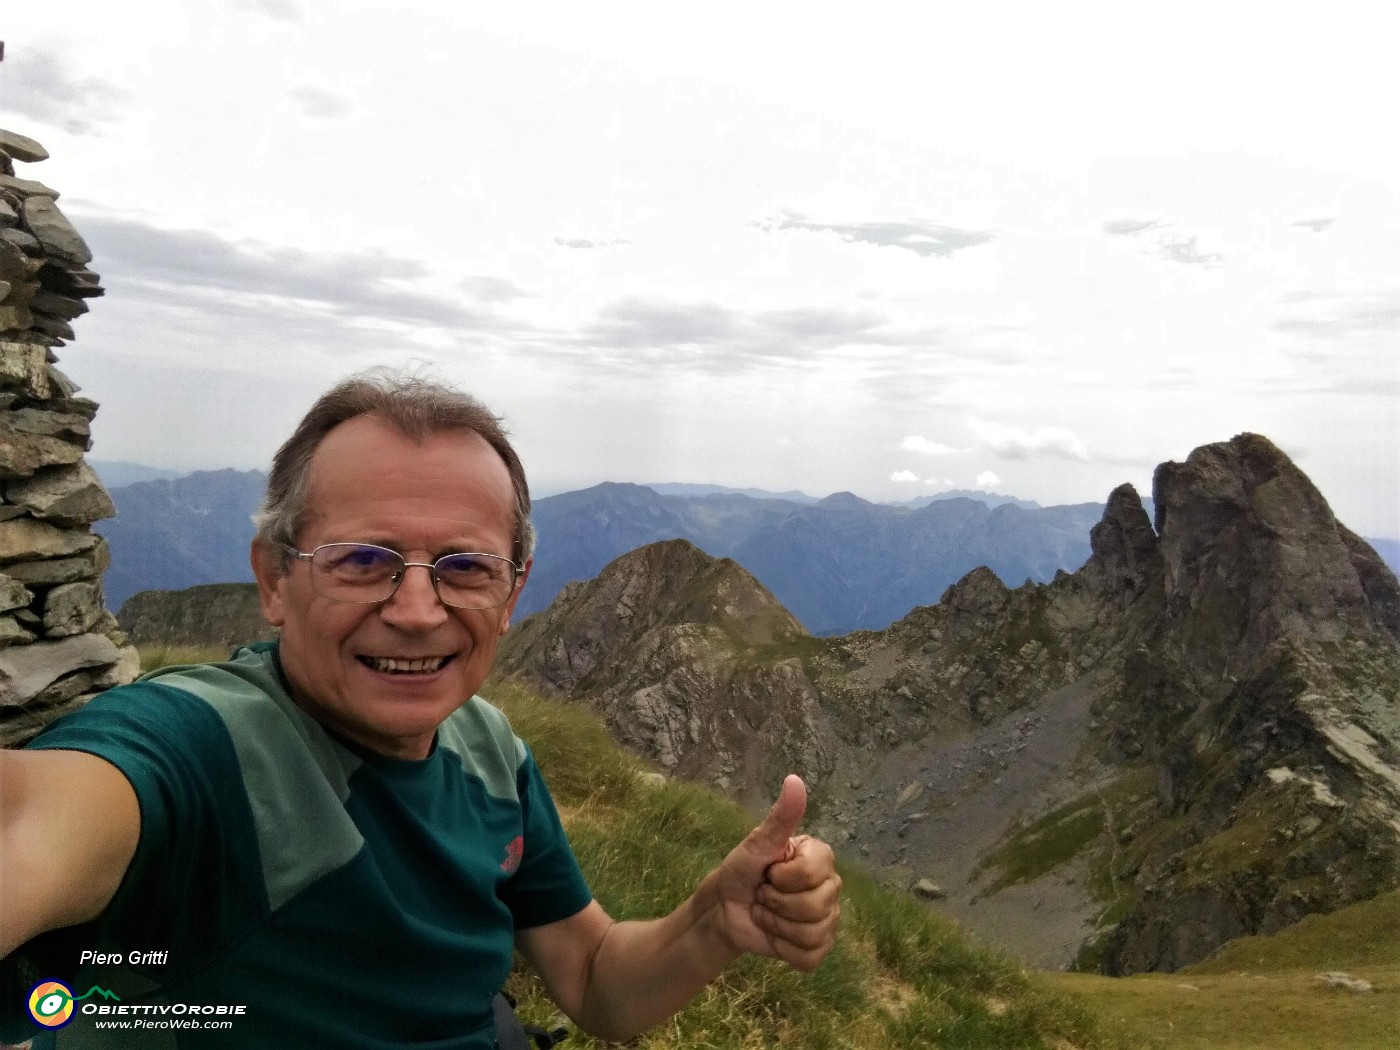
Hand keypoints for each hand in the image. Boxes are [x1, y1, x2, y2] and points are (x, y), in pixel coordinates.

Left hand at [710, 774, 840, 970]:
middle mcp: (831, 887)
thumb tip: (794, 780)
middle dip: (776, 903)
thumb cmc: (741, 872)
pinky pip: (809, 956)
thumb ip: (780, 817)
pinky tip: (774, 936)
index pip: (815, 873)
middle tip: (763, 895)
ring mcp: (828, 920)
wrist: (724, 910)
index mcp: (820, 858)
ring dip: (776, 925)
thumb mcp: (756, 843)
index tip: (769, 872)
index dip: (783, 877)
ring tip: (765, 913)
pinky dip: (783, 948)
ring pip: (813, 933)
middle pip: (817, 907)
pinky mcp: (817, 949)